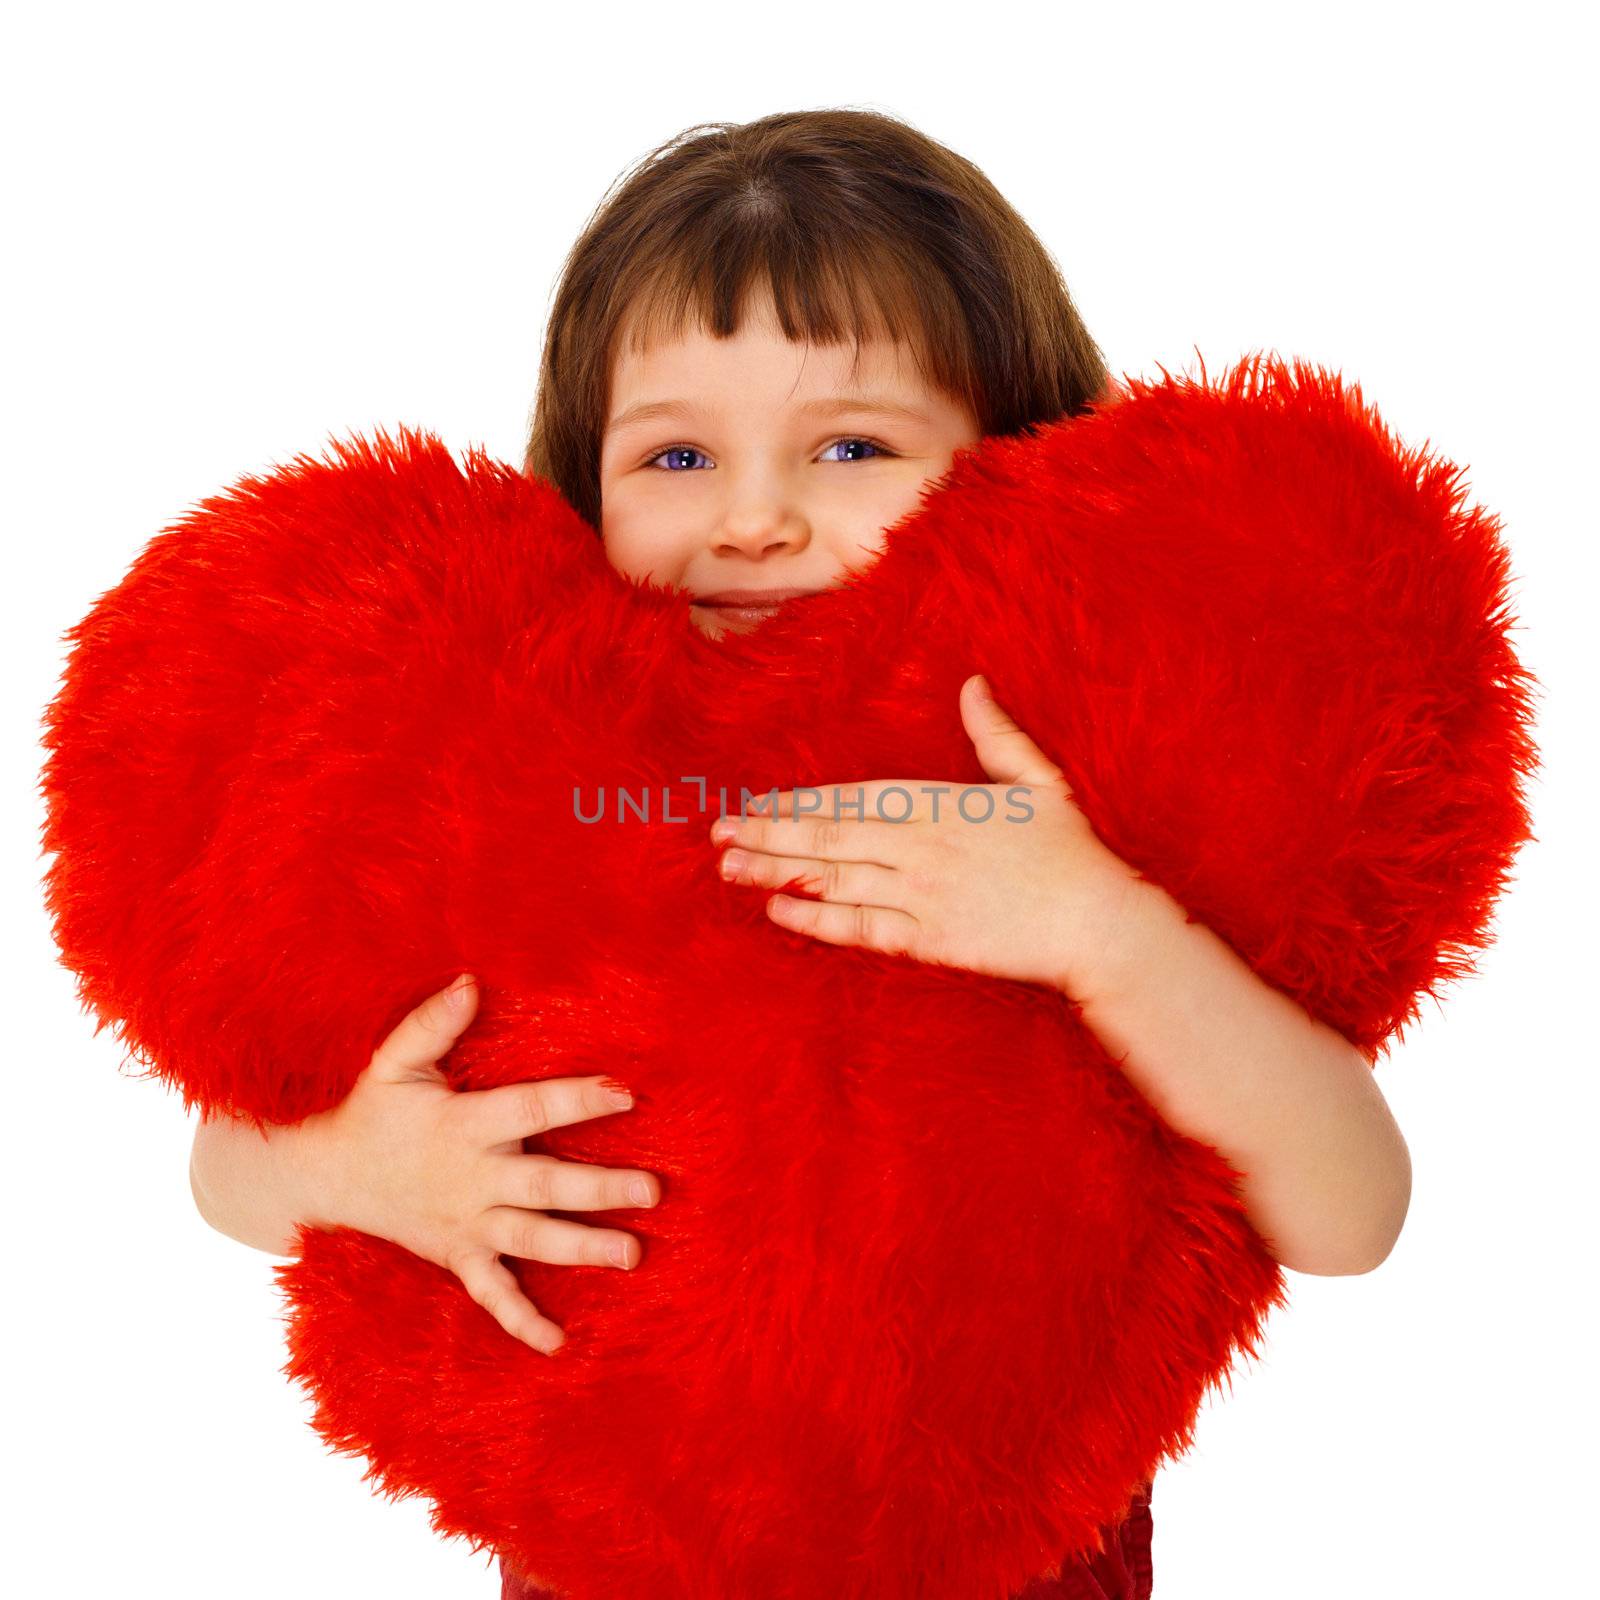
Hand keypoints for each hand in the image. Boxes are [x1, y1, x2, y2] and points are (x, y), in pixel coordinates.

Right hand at [312, 974, 660, 1356]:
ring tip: (633, 1254)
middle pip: (545, 1185)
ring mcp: (467, 1224)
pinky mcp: (458, 1256)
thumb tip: (470, 982)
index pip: (531, 1109)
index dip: (578, 1100)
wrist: (326, 1176)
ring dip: (582, 1247)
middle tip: (653, 1191)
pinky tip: (559, 1343)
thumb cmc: (373, 1111)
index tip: (626, 1092)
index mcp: (465, 1126)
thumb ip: (431, 1023)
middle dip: (599, 1189)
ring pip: (532, 1240)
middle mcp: (473, 1179)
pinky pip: (492, 1296)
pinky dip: (522, 1322)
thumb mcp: (394, 1062)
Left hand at [709, 674, 1133, 993]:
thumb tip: (973, 684)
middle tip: (717, 831)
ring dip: (775, 872)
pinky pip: (860, 928)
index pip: (851, 800)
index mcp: (939, 805)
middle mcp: (920, 848)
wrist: (1098, 924)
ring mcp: (921, 896)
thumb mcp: (1039, 780)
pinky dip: (816, 918)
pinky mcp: (929, 940)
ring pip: (833, 880)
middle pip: (827, 838)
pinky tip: (779, 908)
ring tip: (729, 867)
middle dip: (766, 833)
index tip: (755, 802)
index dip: (797, 803)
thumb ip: (998, 734)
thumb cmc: (1071, 850)